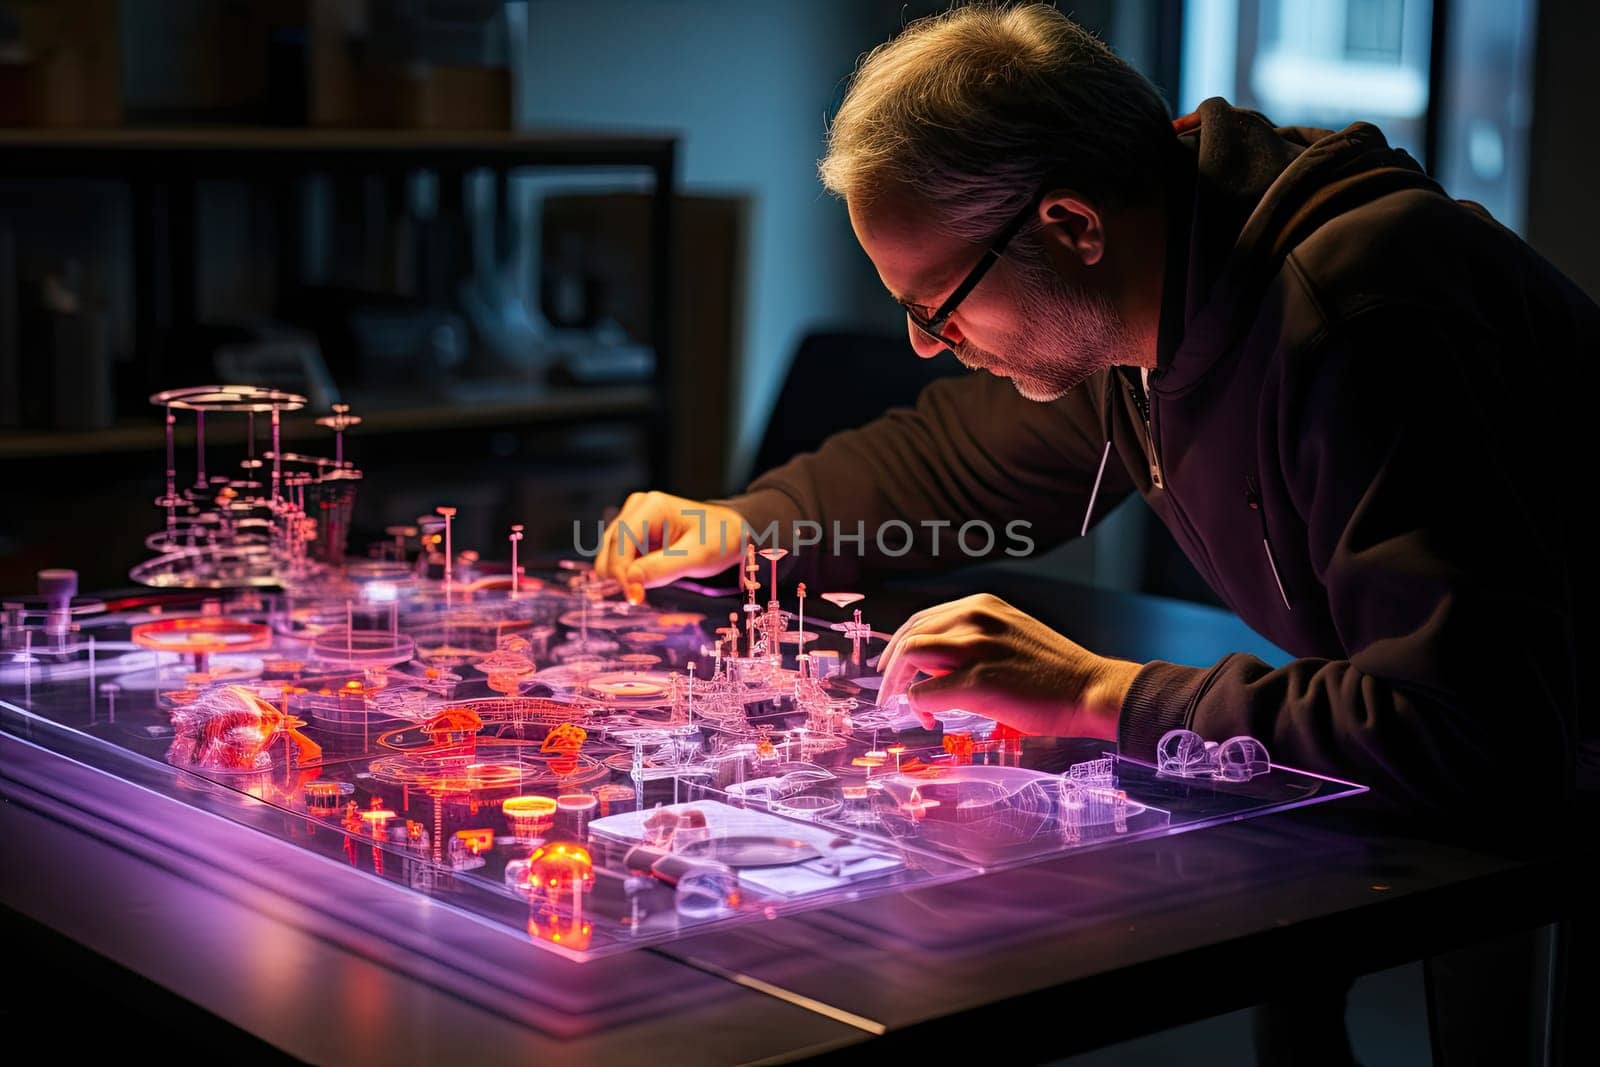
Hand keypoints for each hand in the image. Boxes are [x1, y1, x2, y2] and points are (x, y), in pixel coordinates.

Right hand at [593, 491, 746, 602]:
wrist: (730, 532)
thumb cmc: (719, 538)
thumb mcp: (697, 556)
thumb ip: (662, 568)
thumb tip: (630, 581)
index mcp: (652, 506)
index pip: (620, 541)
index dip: (621, 572)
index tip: (632, 598)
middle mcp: (637, 508)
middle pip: (610, 549)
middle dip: (623, 575)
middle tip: (640, 597)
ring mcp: (633, 521)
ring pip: (611, 556)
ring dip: (626, 576)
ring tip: (651, 584)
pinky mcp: (634, 536)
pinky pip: (620, 560)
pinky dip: (630, 574)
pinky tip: (647, 579)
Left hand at [875, 593, 1140, 737]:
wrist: (1091, 688)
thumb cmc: (1054, 672)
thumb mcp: (1011, 636)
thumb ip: (974, 641)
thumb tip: (937, 665)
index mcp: (982, 605)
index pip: (923, 618)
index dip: (901, 644)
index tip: (893, 666)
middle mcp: (975, 618)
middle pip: (910, 634)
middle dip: (891, 666)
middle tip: (886, 691)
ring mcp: (975, 647)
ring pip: (910, 656)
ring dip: (898, 683)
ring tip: (900, 705)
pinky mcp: (977, 681)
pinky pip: (925, 691)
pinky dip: (918, 706)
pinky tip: (929, 718)